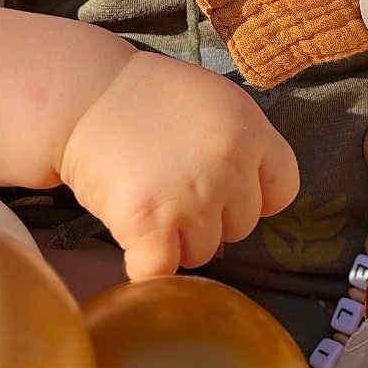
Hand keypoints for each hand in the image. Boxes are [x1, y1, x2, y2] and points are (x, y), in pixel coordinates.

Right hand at [59, 49, 300, 280]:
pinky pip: (161, 272)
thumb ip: (240, 142)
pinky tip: (133, 246)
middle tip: (172, 186)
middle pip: (241, 226)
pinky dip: (145, 268)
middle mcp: (228, 163)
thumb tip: (254, 196)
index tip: (226, 191)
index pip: (283, 189)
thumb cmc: (146, 97)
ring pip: (203, 252)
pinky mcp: (150, 224)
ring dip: (176, 239)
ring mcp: (191, 197)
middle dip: (210, 217)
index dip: (254, 195)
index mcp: (248, 128)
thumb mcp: (213, 100)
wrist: (84, 94)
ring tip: (148, 198)